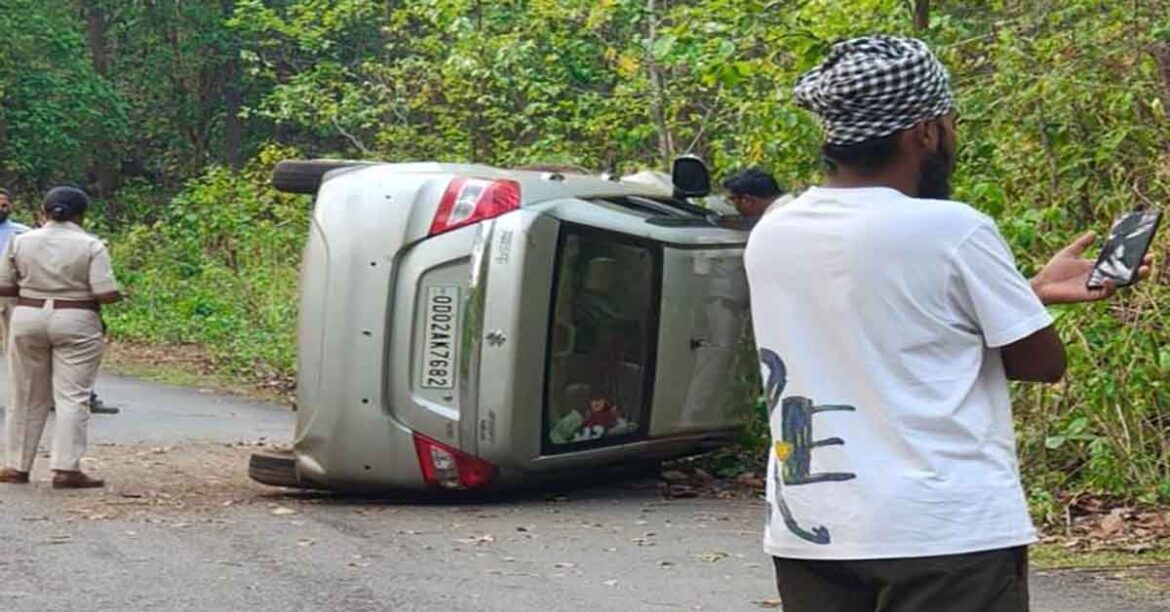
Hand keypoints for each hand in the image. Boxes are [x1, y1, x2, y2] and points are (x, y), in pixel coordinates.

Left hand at [1030, 232, 1152, 304]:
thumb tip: (1094, 232)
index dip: (1133, 258)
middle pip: (1125, 274)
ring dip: (1132, 277)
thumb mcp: (1069, 253)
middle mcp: (1100, 278)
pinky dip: (1110, 286)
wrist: (1040, 285)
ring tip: (1142, 269)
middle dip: (1140, 268)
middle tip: (1149, 259)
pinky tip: (1109, 278)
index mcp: (1097, 268)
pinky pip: (1105, 293)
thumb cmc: (1053, 270)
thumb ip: (1082, 244)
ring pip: (1120, 284)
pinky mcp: (1090, 295)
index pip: (1119, 264)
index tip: (1145, 250)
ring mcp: (1096, 287)